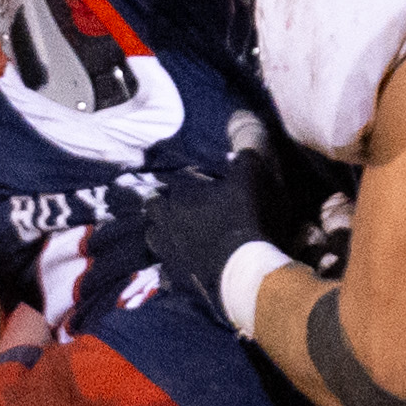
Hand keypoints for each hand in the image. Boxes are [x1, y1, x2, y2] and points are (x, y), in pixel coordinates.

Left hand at [152, 127, 297, 337]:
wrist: (244, 272)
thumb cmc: (243, 218)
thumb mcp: (250, 176)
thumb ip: (245, 147)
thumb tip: (241, 117)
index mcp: (172, 205)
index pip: (157, 198)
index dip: (171, 197)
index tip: (186, 197)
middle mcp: (163, 233)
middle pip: (155, 225)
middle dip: (167, 222)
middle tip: (189, 221)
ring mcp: (169, 262)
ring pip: (161, 250)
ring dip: (172, 246)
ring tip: (192, 245)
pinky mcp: (181, 287)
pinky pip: (174, 279)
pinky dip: (183, 274)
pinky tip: (197, 273)